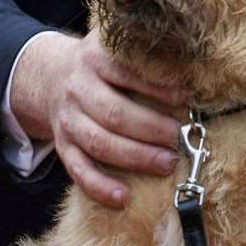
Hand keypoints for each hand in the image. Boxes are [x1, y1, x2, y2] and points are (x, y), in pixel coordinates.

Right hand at [9, 30, 185, 207]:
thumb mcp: (115, 47)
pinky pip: (77, 170)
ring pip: (98, 143)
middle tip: (179, 138)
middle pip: (113, 112)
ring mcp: (68, 119)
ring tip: (166, 164)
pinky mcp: (63, 145)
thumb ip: (144, 54)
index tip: (185, 99)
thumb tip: (193, 66)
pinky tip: (123, 197)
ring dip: (135, 157)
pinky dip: (99, 186)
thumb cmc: (102, 66)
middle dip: (150, 128)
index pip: (125, 72)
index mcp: (94, 58)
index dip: (155, 88)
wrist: (51, 76)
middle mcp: (78, 88)